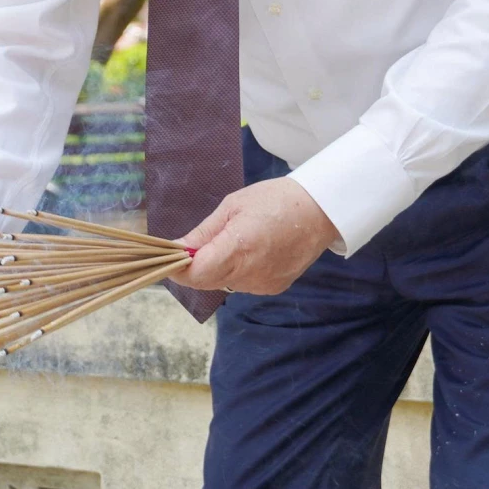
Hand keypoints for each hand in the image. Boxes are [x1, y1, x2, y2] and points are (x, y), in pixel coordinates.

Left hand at [179, 176, 339, 295]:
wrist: (320, 211)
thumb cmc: (274, 200)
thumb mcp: (232, 207)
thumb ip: (203, 234)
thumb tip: (176, 249)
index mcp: (238, 249)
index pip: (195, 274)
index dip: (178, 269)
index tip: (168, 257)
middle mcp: (250, 273)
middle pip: (206, 282)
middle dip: (194, 267)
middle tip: (195, 245)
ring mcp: (263, 284)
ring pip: (224, 283)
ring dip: (217, 268)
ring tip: (232, 242)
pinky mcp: (274, 288)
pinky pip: (243, 284)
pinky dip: (237, 271)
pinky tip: (250, 251)